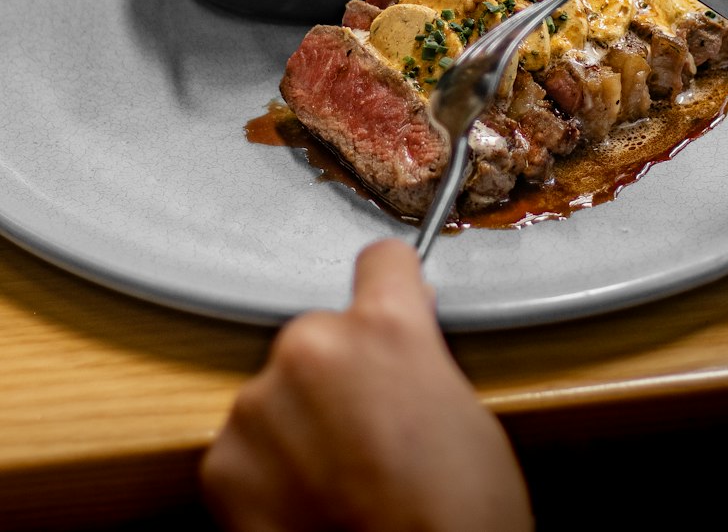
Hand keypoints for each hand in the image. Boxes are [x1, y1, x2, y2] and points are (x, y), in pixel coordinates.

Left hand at [199, 238, 532, 531]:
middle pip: (320, 336)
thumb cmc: (457, 517)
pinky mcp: (222, 462)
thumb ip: (419, 359)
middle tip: (369, 433)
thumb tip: (401, 340)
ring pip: (278, 392)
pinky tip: (305, 506)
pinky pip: (245, 448)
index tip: (389, 301)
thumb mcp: (464, 413)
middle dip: (337, 374)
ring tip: (338, 481)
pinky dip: (267, 473)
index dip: (391, 286)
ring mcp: (259, 404)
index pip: (380, 261)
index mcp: (385, 327)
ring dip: (298, 423)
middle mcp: (313, 347)